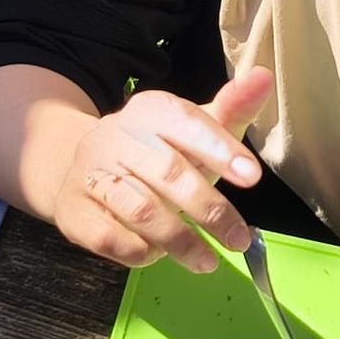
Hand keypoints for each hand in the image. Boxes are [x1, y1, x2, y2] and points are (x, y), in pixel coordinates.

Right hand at [52, 67, 272, 273]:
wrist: (83, 169)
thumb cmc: (156, 152)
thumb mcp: (194, 129)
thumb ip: (231, 108)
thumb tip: (264, 77)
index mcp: (149, 110)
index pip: (186, 122)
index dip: (220, 148)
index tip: (252, 177)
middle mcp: (117, 135)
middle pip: (168, 171)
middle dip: (209, 208)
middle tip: (238, 238)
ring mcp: (91, 173)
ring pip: (141, 209)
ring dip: (180, 240)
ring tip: (208, 261)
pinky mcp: (75, 211)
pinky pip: (113, 237)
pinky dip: (142, 251)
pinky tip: (159, 255)